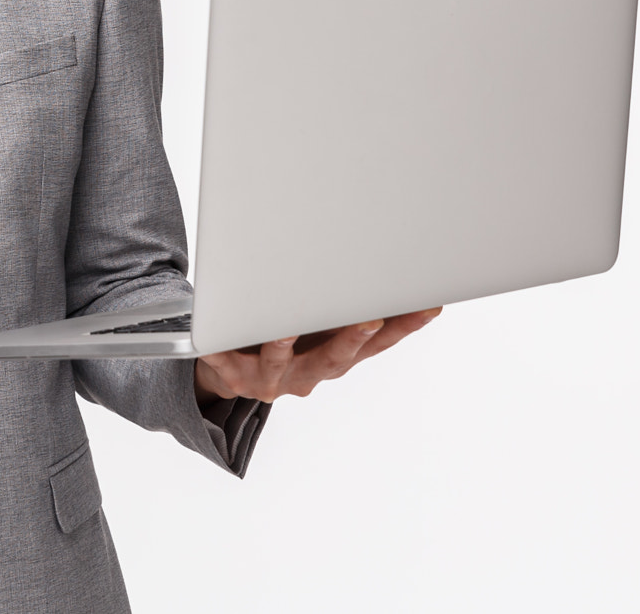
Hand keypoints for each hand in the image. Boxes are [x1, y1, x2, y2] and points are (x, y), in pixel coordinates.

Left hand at [193, 309, 442, 404]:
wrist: (234, 373)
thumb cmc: (289, 340)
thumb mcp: (323, 327)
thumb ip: (346, 304)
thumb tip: (387, 262)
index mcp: (336, 358)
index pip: (378, 345)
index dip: (404, 328)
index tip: (428, 306)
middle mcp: (309, 373)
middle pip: (335, 358)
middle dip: (353, 338)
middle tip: (370, 318)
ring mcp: (273, 378)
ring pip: (280, 360)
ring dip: (284, 343)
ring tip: (287, 327)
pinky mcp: (235, 377)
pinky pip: (224, 360)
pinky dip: (219, 349)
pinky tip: (211, 340)